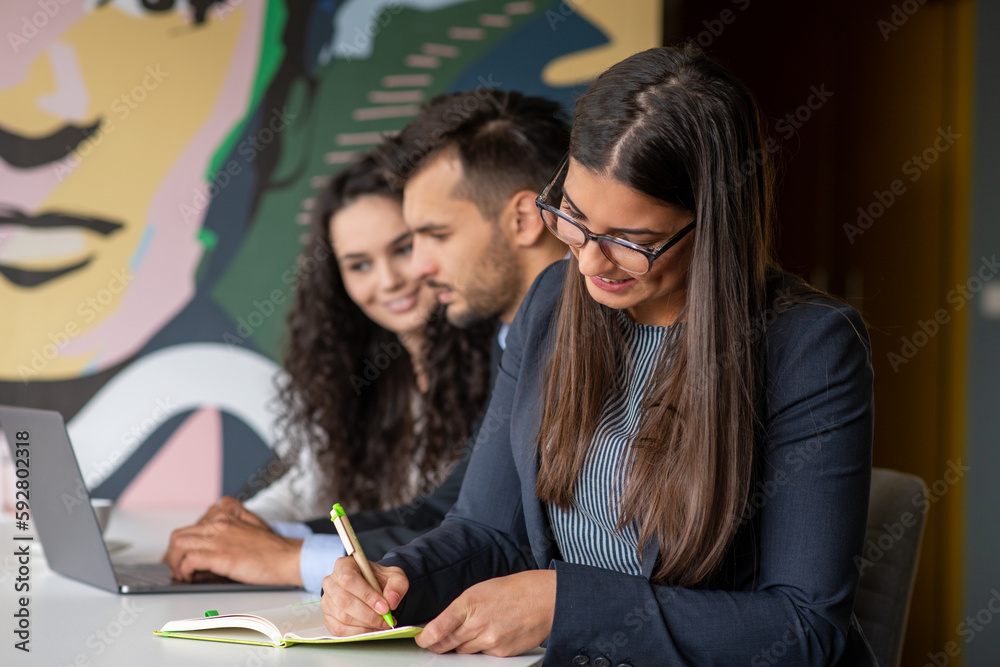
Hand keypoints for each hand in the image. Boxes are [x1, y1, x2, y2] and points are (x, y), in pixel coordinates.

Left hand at [163, 499, 301, 585]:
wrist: (289, 558)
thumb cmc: (273, 547)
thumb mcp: (250, 525)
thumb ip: (229, 525)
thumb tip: (208, 542)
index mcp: (226, 513)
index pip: (191, 525)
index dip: (183, 544)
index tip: (182, 556)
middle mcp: (219, 522)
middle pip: (179, 535)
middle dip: (173, 555)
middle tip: (177, 569)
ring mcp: (219, 538)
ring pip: (179, 545)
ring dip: (175, 563)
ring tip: (183, 574)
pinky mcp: (222, 555)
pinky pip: (189, 560)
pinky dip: (185, 571)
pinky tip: (192, 577)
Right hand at [321, 557, 408, 635]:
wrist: (373, 589)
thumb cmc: (379, 580)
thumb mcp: (394, 576)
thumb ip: (397, 585)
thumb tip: (391, 601)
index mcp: (344, 566)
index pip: (349, 580)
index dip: (367, 595)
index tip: (384, 607)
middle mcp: (331, 582)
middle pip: (344, 601)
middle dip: (368, 614)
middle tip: (385, 619)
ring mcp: (327, 601)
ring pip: (342, 617)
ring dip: (365, 624)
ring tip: (381, 624)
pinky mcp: (328, 617)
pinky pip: (339, 629)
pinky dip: (357, 632)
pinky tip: (370, 629)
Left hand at [417, 570, 554, 655]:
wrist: (544, 600)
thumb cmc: (513, 591)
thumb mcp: (480, 591)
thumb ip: (461, 609)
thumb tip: (444, 625)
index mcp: (469, 604)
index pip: (438, 628)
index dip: (426, 638)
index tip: (421, 640)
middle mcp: (477, 625)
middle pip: (447, 644)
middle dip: (439, 645)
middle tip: (435, 643)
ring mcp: (490, 642)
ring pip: (463, 652)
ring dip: (461, 646)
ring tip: (472, 632)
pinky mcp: (501, 654)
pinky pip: (481, 657)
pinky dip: (481, 649)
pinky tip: (490, 636)